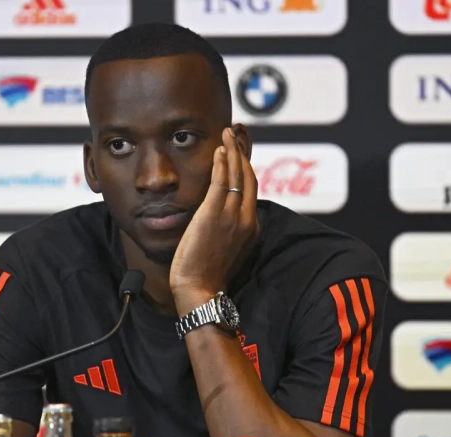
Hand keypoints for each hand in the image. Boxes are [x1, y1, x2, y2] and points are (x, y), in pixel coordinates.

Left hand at [170, 127, 259, 312]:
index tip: (239, 153)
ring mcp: (232, 216)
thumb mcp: (225, 249)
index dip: (246, 168)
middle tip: (234, 134)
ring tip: (227, 133)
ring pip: (237, 175)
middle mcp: (246, 218)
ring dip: (232, 151)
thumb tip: (218, 218)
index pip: (251, 190)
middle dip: (242, 152)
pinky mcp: (214, 214)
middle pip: (249, 177)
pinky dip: (222, 163)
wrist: (199, 289)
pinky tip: (219, 150)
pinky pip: (222, 181)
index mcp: (251, 227)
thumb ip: (227, 230)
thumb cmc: (206, 274)